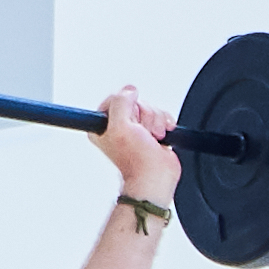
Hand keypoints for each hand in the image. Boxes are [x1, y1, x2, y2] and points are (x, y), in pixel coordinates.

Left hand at [94, 85, 180, 215]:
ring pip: (150, 108)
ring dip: (156, 122)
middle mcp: (118, 126)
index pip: (115, 98)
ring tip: (153, 137)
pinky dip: (165, 123)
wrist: (155, 177)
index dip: (127, 107)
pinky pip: (161, 115)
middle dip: (145, 116)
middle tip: (142, 132)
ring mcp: (136, 129)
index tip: (130, 122)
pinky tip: (161, 136)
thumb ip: (120, 102)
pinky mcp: (152, 131)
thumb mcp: (120, 126)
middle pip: (136, 102)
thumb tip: (130, 91)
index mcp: (103, 125)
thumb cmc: (136, 161)